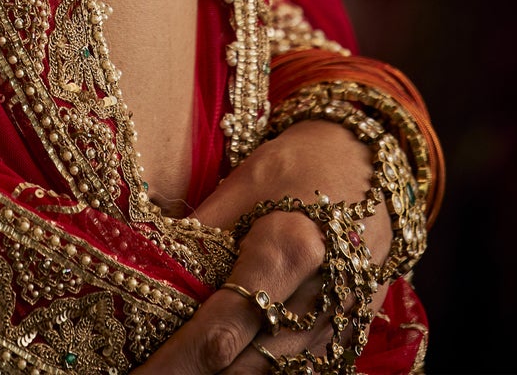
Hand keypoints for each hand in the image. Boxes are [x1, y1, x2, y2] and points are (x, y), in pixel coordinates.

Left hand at [137, 122, 389, 371]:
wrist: (375, 167)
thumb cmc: (304, 163)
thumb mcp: (245, 180)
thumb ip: (200, 231)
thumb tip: (145, 264)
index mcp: (289, 252)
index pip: (219, 328)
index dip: (173, 361)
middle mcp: (317, 302)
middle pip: (240, 366)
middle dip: (188, 374)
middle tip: (141, 373)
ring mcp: (336, 328)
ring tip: (174, 366)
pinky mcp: (345, 339)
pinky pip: (292, 369)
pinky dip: (253, 367)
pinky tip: (220, 360)